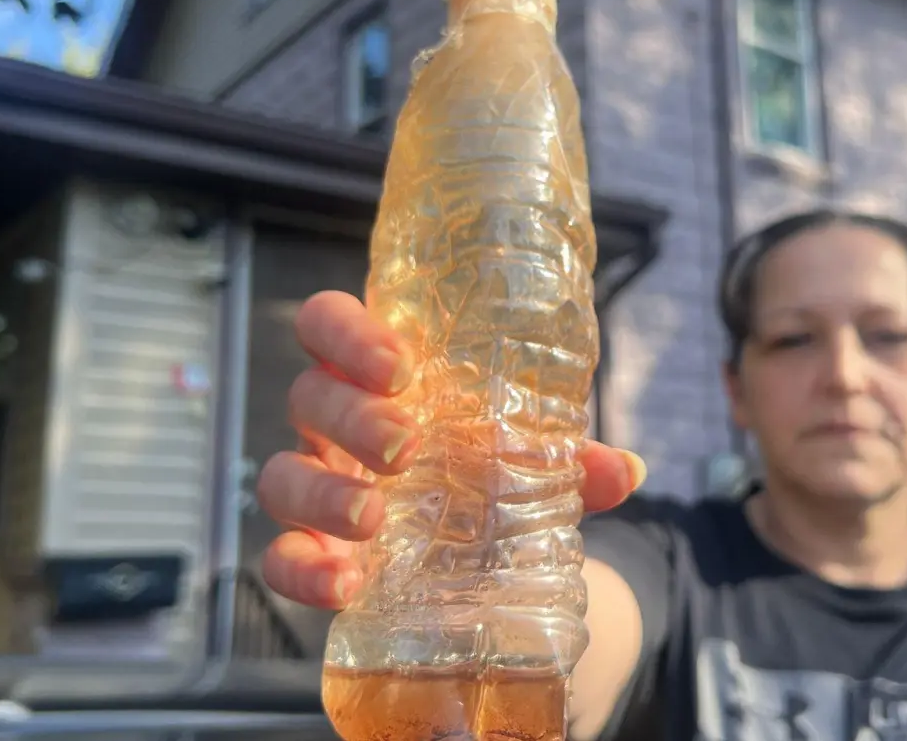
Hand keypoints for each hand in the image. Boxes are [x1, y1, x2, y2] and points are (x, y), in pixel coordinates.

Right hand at [256, 290, 648, 609]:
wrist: (472, 550)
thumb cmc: (484, 469)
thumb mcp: (525, 456)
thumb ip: (569, 459)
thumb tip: (627, 469)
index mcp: (375, 376)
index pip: (328, 324)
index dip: (347, 333)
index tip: (398, 365)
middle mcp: (334, 424)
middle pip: (309, 395)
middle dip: (351, 416)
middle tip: (405, 445)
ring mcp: (315, 486)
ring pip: (281, 475)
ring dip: (322, 492)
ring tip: (373, 516)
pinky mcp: (310, 550)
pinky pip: (279, 557)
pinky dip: (304, 570)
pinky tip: (344, 583)